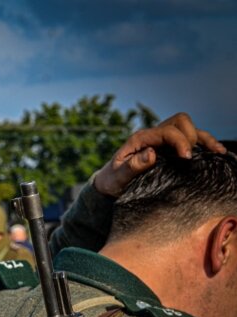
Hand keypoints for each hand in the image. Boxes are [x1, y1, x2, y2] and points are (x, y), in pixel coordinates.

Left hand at [93, 113, 225, 196]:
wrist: (109, 183)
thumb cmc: (112, 180)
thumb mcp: (118, 176)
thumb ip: (132, 166)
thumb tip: (151, 153)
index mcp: (140, 139)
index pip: (167, 131)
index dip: (180, 142)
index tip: (186, 158)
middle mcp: (153, 136)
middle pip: (180, 121)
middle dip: (190, 136)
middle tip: (190, 158)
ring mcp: (162, 141)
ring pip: (188, 128)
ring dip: (203, 138)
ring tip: (217, 152)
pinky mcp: (169, 149)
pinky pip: (189, 140)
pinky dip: (203, 144)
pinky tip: (216, 153)